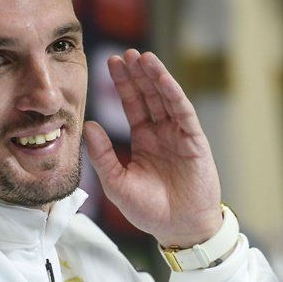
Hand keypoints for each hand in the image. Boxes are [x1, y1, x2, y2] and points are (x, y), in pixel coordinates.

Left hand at [84, 49, 222, 247]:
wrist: (178, 228)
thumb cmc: (148, 210)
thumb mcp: (116, 183)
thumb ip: (102, 155)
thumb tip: (88, 125)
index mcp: (144, 140)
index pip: (132, 105)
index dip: (123, 84)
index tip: (110, 63)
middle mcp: (162, 132)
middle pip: (148, 95)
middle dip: (137, 74)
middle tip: (124, 53)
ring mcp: (179, 134)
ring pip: (165, 98)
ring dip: (155, 76)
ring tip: (142, 56)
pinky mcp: (194, 140)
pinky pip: (183, 112)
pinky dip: (173, 93)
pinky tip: (161, 78)